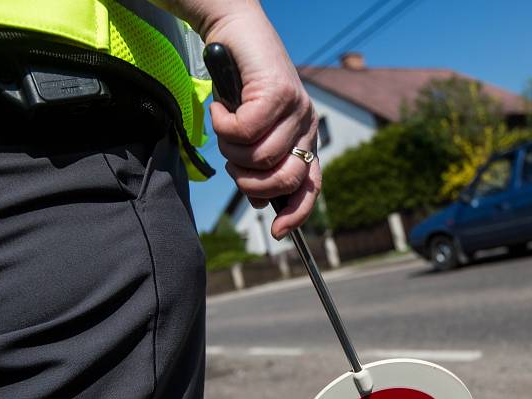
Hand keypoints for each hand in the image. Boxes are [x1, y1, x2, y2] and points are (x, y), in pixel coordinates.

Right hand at [200, 3, 320, 239]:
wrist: (235, 33)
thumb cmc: (241, 87)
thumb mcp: (251, 132)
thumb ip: (259, 165)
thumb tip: (259, 201)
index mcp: (304, 140)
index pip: (310, 188)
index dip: (296, 214)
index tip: (277, 232)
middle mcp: (307, 126)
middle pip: (283, 180)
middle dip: (249, 180)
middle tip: (231, 159)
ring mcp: (297, 110)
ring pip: (259, 157)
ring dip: (230, 147)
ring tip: (225, 124)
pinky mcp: (279, 94)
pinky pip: (244, 131)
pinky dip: (222, 124)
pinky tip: (221, 108)